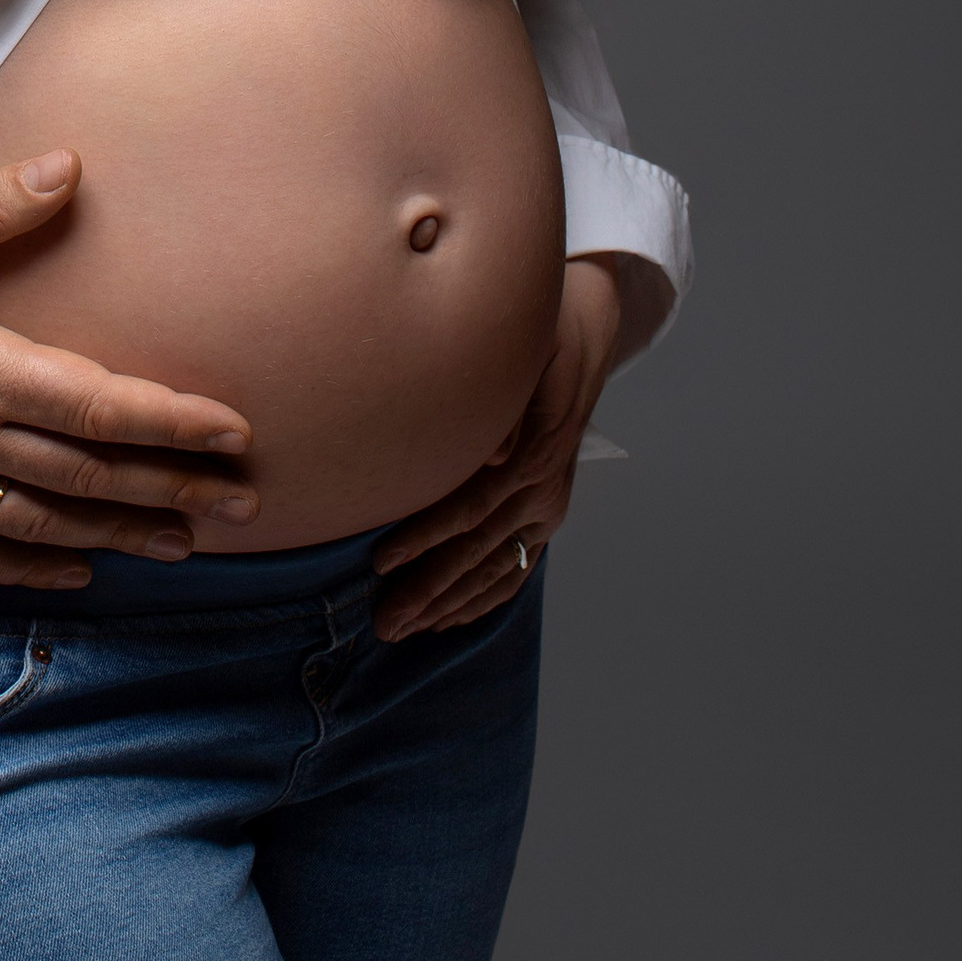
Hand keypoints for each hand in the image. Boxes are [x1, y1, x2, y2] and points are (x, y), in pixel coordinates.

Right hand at [0, 150, 258, 586]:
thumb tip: (69, 167)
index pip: (94, 402)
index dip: (171, 421)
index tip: (233, 430)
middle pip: (86, 472)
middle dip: (172, 488)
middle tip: (245, 501)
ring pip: (42, 522)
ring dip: (120, 534)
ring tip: (184, 543)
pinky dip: (31, 567)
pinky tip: (75, 571)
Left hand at [370, 256, 650, 637]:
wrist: (582, 329)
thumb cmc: (536, 339)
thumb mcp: (523, 354)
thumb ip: (506, 406)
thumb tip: (491, 453)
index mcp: (533, 456)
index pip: (470, 509)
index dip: (425, 538)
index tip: (380, 561)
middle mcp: (542, 491)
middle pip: (478, 552)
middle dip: (428, 590)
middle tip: (383, 623)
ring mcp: (546, 507)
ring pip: (495, 570)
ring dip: (448, 604)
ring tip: (403, 631)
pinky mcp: (545, 515)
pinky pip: (515, 568)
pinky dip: (482, 598)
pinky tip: (450, 621)